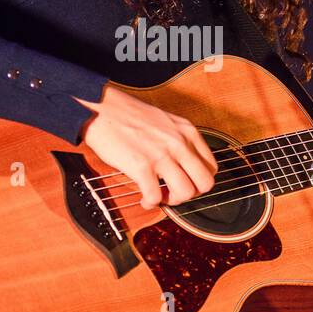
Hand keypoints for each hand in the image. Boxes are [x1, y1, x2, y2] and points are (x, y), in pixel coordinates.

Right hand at [74, 85, 217, 209]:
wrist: (101, 108)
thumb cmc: (127, 114)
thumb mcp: (165, 121)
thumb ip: (178, 140)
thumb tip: (182, 165)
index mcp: (187, 131)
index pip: (211, 166)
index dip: (199, 181)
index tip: (185, 182)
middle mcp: (179, 143)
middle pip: (205, 183)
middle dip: (191, 193)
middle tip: (173, 192)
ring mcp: (161, 155)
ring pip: (186, 193)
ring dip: (172, 200)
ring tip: (157, 196)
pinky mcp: (141, 166)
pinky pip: (155, 197)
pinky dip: (150, 203)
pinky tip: (143, 198)